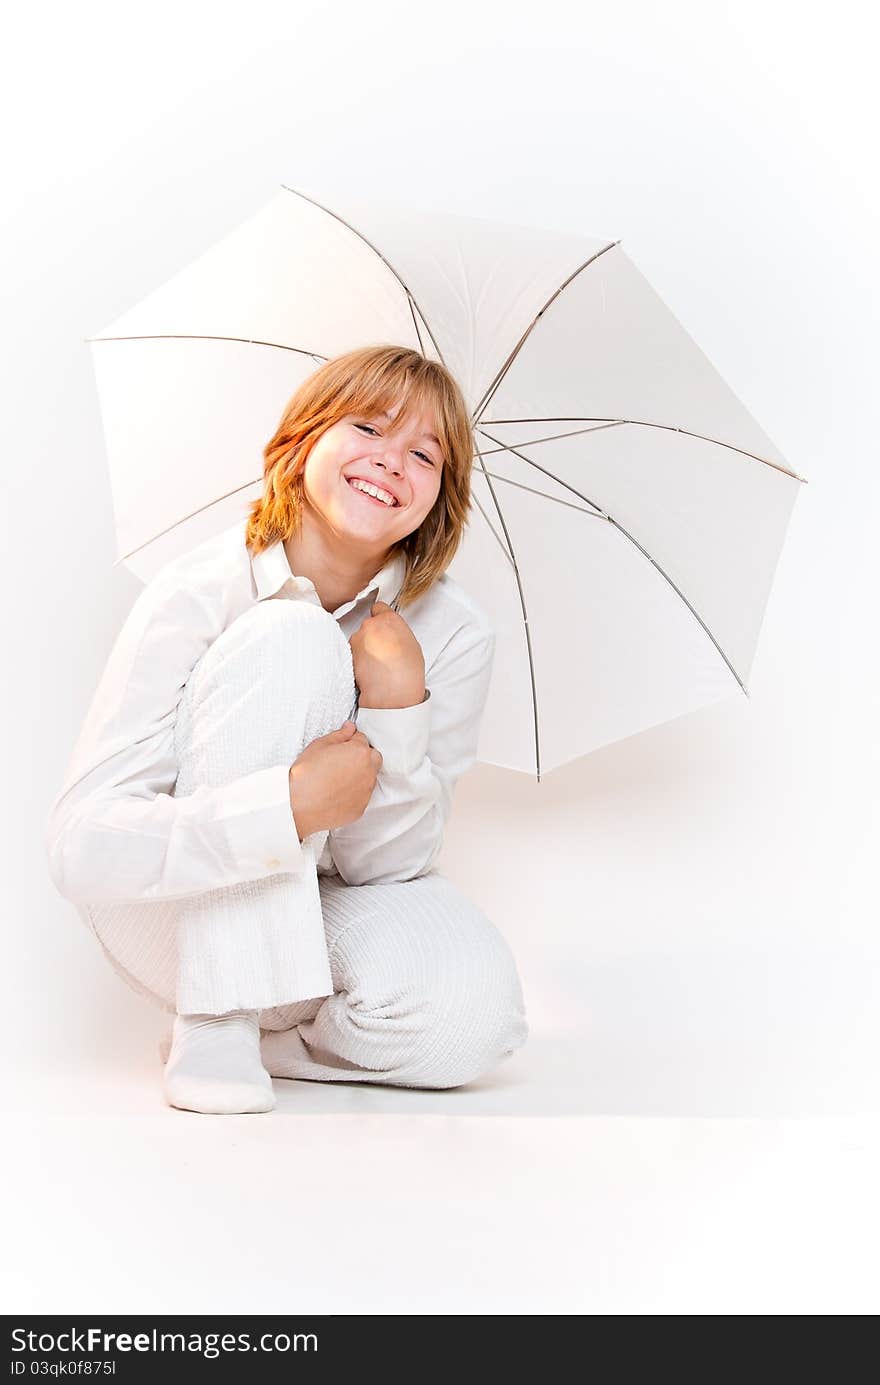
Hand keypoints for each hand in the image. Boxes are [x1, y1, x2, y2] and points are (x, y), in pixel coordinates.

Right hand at [288, 721, 381, 840]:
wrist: (299, 806)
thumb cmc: (306, 776)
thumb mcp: (319, 746)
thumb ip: (339, 735)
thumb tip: (349, 728)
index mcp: (360, 752)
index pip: (362, 738)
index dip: (349, 741)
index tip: (340, 746)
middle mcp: (368, 771)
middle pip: (373, 757)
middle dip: (361, 755)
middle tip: (342, 760)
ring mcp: (366, 790)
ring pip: (369, 776)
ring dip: (359, 773)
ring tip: (337, 777)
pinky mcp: (361, 807)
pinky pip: (363, 794)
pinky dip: (354, 791)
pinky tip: (337, 791)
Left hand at [349, 600, 425, 708]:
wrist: (392, 691)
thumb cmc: (407, 671)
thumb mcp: (412, 644)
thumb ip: (397, 632)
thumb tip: (392, 634)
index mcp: (389, 619)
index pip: (379, 607)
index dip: (381, 617)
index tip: (382, 625)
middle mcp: (371, 625)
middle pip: (369, 624)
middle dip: (373, 634)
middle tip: (382, 649)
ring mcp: (357, 638)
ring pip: (360, 639)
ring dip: (364, 647)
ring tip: (376, 663)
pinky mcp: (348, 653)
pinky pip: (353, 652)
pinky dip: (358, 658)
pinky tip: (368, 669)